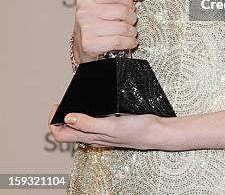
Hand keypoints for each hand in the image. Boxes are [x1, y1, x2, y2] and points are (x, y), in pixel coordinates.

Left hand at [48, 104, 162, 149]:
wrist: (156, 132)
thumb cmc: (136, 130)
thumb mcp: (110, 125)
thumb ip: (88, 123)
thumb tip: (67, 118)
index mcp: (90, 137)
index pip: (61, 135)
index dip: (53, 121)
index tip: (56, 106)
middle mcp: (93, 137)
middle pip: (68, 132)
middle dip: (60, 117)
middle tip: (61, 102)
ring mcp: (101, 133)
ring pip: (79, 128)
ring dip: (72, 116)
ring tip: (73, 101)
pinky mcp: (110, 127)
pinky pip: (92, 124)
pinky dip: (86, 115)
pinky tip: (93, 105)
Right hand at [74, 0, 146, 62]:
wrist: (81, 45)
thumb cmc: (95, 23)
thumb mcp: (105, 4)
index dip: (128, 0)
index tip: (131, 5)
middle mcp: (84, 12)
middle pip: (121, 11)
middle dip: (131, 17)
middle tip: (131, 20)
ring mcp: (86, 28)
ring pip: (122, 27)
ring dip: (131, 31)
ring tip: (130, 32)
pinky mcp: (89, 44)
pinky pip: (118, 41)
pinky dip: (128, 42)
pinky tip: (130, 41)